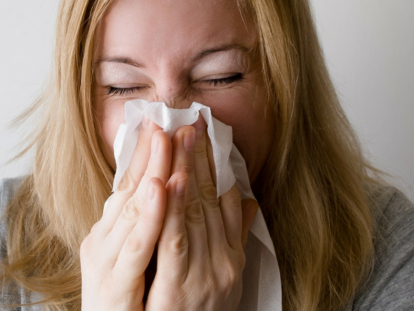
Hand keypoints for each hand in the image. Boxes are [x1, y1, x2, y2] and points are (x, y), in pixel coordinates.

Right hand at [80, 117, 171, 310]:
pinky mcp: (114, 283)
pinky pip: (136, 246)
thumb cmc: (128, 299)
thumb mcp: (137, 258)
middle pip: (130, 187)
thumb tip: (171, 194)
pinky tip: (160, 187)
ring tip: (166, 140)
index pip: (129, 183)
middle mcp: (102, 239)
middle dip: (153, 152)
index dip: (146, 152)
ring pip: (132, 208)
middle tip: (168, 118)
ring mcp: (105, 260)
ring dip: (152, 171)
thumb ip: (154, 227)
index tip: (161, 123)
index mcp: (109, 231)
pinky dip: (149, 215)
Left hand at [146, 116, 258, 310]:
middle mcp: (222, 262)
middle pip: (208, 200)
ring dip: (187, 172)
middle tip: (191, 121)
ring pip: (193, 214)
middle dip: (198, 158)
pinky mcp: (180, 292)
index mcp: (230, 255)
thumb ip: (235, 236)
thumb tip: (246, 199)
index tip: (203, 133)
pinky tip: (168, 181)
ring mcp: (204, 276)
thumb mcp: (226, 275)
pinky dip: (173, 211)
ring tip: (181, 137)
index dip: (211, 165)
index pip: (221, 200)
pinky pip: (175, 244)